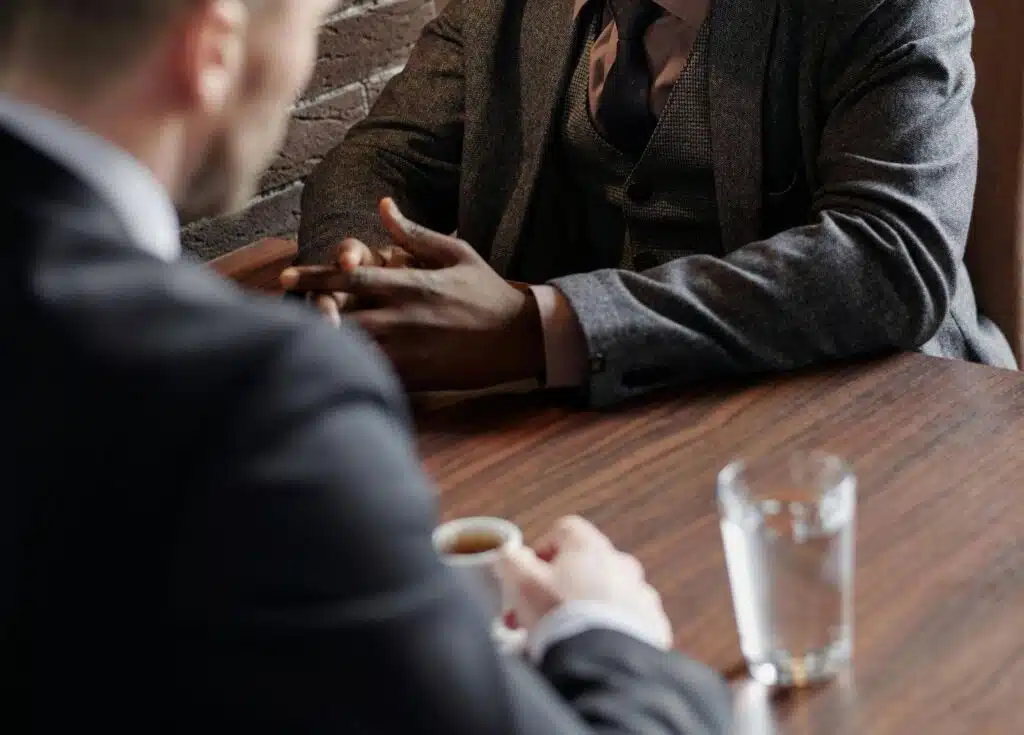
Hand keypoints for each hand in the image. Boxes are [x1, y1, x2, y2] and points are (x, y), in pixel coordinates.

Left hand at [302, 198, 543, 391]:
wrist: (519, 338)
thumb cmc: (487, 291)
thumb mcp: (455, 253)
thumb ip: (413, 234)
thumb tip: (383, 206)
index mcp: (410, 284)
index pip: (351, 278)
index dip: (314, 276)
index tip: (285, 276)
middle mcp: (404, 317)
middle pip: (342, 317)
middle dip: (310, 315)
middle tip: (283, 315)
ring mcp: (410, 349)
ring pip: (354, 349)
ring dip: (325, 344)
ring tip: (297, 341)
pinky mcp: (418, 376)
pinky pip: (376, 374)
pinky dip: (352, 370)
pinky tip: (333, 368)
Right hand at [498, 516, 672, 648]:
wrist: (602, 661)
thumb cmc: (560, 615)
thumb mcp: (521, 582)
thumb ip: (510, 560)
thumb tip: (509, 554)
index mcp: (590, 546)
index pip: (565, 531)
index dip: (542, 550)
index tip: (529, 575)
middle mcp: (621, 563)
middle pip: (586, 565)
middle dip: (559, 587)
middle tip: (537, 614)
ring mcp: (640, 594)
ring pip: (608, 594)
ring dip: (586, 608)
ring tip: (565, 636)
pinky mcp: (652, 624)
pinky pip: (628, 621)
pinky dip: (610, 630)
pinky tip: (591, 648)